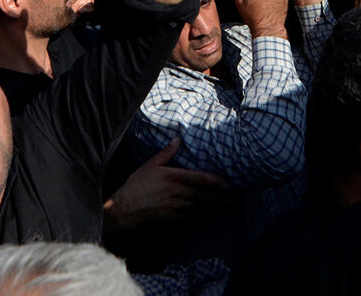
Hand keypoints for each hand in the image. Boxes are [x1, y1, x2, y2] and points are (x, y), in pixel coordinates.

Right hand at [104, 137, 231, 236]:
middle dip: (223, 199)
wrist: (125, 210)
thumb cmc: (136, 186)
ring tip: (227, 209)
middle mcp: (179, 192)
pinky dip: (202, 220)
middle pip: (207, 196)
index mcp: (175, 177)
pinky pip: (193, 221)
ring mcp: (178, 208)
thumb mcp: (150, 166)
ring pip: (203, 209)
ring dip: (216, 209)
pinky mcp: (174, 221)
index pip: (202, 178)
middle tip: (235, 200)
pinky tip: (209, 220)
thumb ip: (166, 153)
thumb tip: (177, 139)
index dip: (218, 182)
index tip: (229, 184)